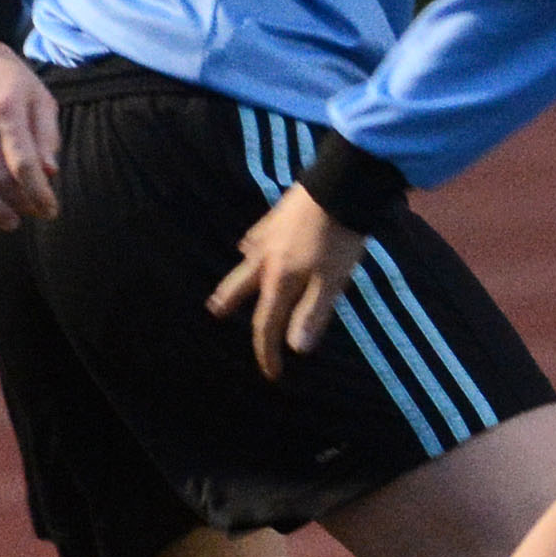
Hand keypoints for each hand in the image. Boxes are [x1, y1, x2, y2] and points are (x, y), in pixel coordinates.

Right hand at [0, 43, 60, 227]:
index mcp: (4, 106)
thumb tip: (49, 174)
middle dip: (20, 203)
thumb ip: (47, 135)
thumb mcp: (37, 95)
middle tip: (33, 215)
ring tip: (10, 222)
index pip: (24, 163)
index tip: (52, 210)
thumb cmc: (8, 77)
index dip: (39, 193)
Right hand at [207, 183, 370, 382]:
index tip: (272, 373)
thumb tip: (295, 348)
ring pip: (244, 261)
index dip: (267, 352)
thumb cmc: (339, 237)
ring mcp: (267, 234)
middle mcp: (265, 259)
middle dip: (230, 304)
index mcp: (280, 279)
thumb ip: (313, 314)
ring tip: (231, 283)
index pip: (266, 324)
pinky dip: (250, 248)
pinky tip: (253, 245)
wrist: (340, 183)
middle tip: (215, 313)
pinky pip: (255, 237)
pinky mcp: (276, 214)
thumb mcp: (332, 281)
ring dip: (236, 276)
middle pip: (241, 287)